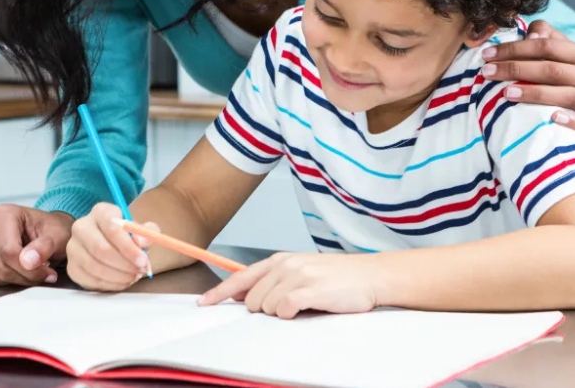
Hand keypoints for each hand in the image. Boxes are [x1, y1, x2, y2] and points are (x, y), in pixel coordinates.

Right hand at [0, 205, 72, 286]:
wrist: (47, 233)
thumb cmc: (51, 232)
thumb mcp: (58, 237)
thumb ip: (45, 247)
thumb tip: (27, 261)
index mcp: (4, 214)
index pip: (8, 251)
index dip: (29, 270)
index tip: (47, 274)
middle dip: (21, 277)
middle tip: (39, 273)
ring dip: (7, 281)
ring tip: (24, 271)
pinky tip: (9, 272)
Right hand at [65, 203, 155, 291]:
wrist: (107, 244)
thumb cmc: (125, 237)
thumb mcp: (140, 230)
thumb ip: (147, 232)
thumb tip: (141, 242)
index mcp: (100, 212)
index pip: (112, 228)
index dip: (128, 247)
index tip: (143, 260)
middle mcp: (81, 227)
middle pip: (101, 249)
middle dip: (124, 264)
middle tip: (139, 272)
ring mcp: (73, 248)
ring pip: (95, 266)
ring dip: (118, 276)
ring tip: (133, 277)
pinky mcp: (71, 267)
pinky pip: (90, 279)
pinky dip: (110, 284)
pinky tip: (122, 281)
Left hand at [197, 252, 379, 317]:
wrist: (370, 275)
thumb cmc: (334, 277)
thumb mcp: (299, 271)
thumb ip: (272, 281)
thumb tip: (242, 296)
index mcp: (278, 260)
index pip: (240, 277)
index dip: (219, 292)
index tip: (203, 303)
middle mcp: (284, 265)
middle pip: (252, 300)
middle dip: (264, 310)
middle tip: (290, 306)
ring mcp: (297, 276)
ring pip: (267, 308)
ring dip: (282, 313)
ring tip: (305, 305)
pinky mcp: (310, 290)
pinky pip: (285, 310)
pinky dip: (291, 314)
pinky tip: (307, 308)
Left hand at [482, 20, 574, 145]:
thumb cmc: (571, 79)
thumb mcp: (563, 55)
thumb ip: (546, 39)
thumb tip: (531, 33)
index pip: (547, 46)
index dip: (515, 49)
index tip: (487, 55)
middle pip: (553, 70)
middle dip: (516, 69)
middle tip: (487, 72)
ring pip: (568, 96)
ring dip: (536, 94)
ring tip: (507, 93)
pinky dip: (571, 122)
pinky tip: (552, 118)